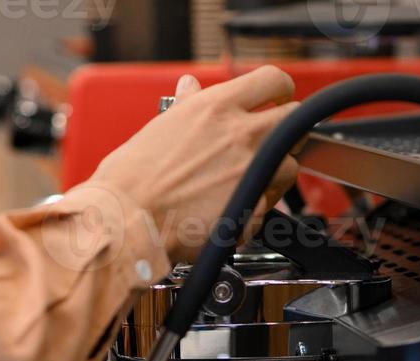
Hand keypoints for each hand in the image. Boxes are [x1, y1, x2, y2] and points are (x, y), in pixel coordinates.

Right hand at [90, 66, 301, 264]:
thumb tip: (189, 88)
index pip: (272, 79)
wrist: (126, 221)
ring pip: (290, 166)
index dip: (278, 90)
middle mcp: (240, 135)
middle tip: (267, 143)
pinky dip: (254, 209)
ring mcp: (250, 172)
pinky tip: (229, 210)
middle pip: (293, 120)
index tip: (274, 99)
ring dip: (274, 174)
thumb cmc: (132, 179)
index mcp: (217, 107)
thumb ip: (186, 106)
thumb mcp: (159, 127)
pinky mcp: (252, 208)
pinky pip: (268, 206)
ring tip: (245, 183)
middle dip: (284, 132)